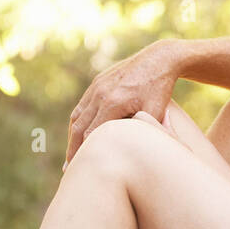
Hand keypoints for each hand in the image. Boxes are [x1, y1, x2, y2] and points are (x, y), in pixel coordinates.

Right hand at [65, 41, 179, 167]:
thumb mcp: (156, 112)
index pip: (91, 134)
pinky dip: (78, 122)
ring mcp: (97, 86)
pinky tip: (78, 134)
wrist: (159, 59)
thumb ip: (144, 131)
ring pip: (77, 116)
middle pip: (79, 127)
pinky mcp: (98, 82)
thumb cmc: (160, 90)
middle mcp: (100, 93)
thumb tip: (134, 150)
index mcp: (113, 102)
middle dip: (73, 149)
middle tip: (69, 169)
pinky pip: (82, 105)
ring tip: (71, 155)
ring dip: (72, 136)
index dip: (85, 153)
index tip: (83, 169)